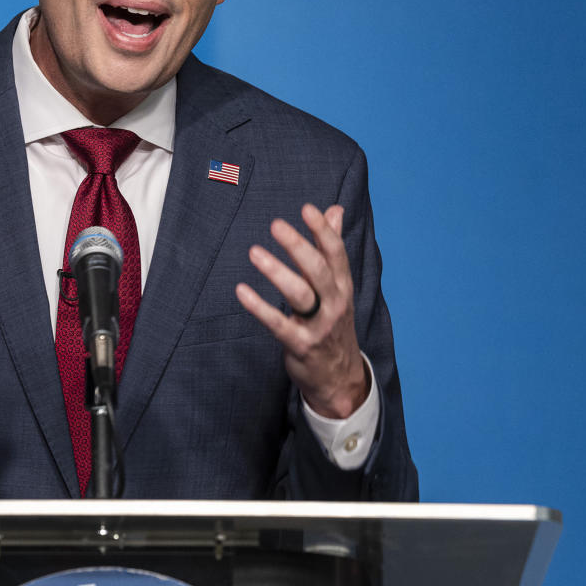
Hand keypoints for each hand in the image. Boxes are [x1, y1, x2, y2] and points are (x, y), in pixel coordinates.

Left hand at [235, 203, 368, 418]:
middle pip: (317, 270)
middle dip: (298, 245)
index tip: (307, 209)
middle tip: (276, 225)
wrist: (338, 377)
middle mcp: (334, 303)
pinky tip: (241, 291)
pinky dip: (258, 307)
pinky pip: (277, 324)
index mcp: (343, 286)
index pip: (336, 253)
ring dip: (276, 271)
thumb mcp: (338, 287)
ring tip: (255, 252)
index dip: (323, 231)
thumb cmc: (332, 324)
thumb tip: (335, 210)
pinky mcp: (300, 345)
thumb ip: (332, 249)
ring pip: (299, 294)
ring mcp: (318, 326)